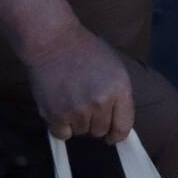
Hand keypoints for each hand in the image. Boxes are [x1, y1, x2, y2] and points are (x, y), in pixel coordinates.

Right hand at [26, 24, 134, 144]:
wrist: (54, 42)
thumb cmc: (86, 51)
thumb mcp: (114, 68)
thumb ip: (119, 94)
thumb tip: (119, 120)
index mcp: (119, 89)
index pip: (124, 126)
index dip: (117, 134)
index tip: (112, 136)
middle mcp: (101, 102)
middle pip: (101, 131)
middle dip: (96, 123)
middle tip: (87, 106)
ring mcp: (78, 110)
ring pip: (81, 132)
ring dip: (78, 122)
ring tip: (72, 100)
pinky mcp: (56, 115)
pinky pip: (62, 134)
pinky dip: (61, 125)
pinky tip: (60, 108)